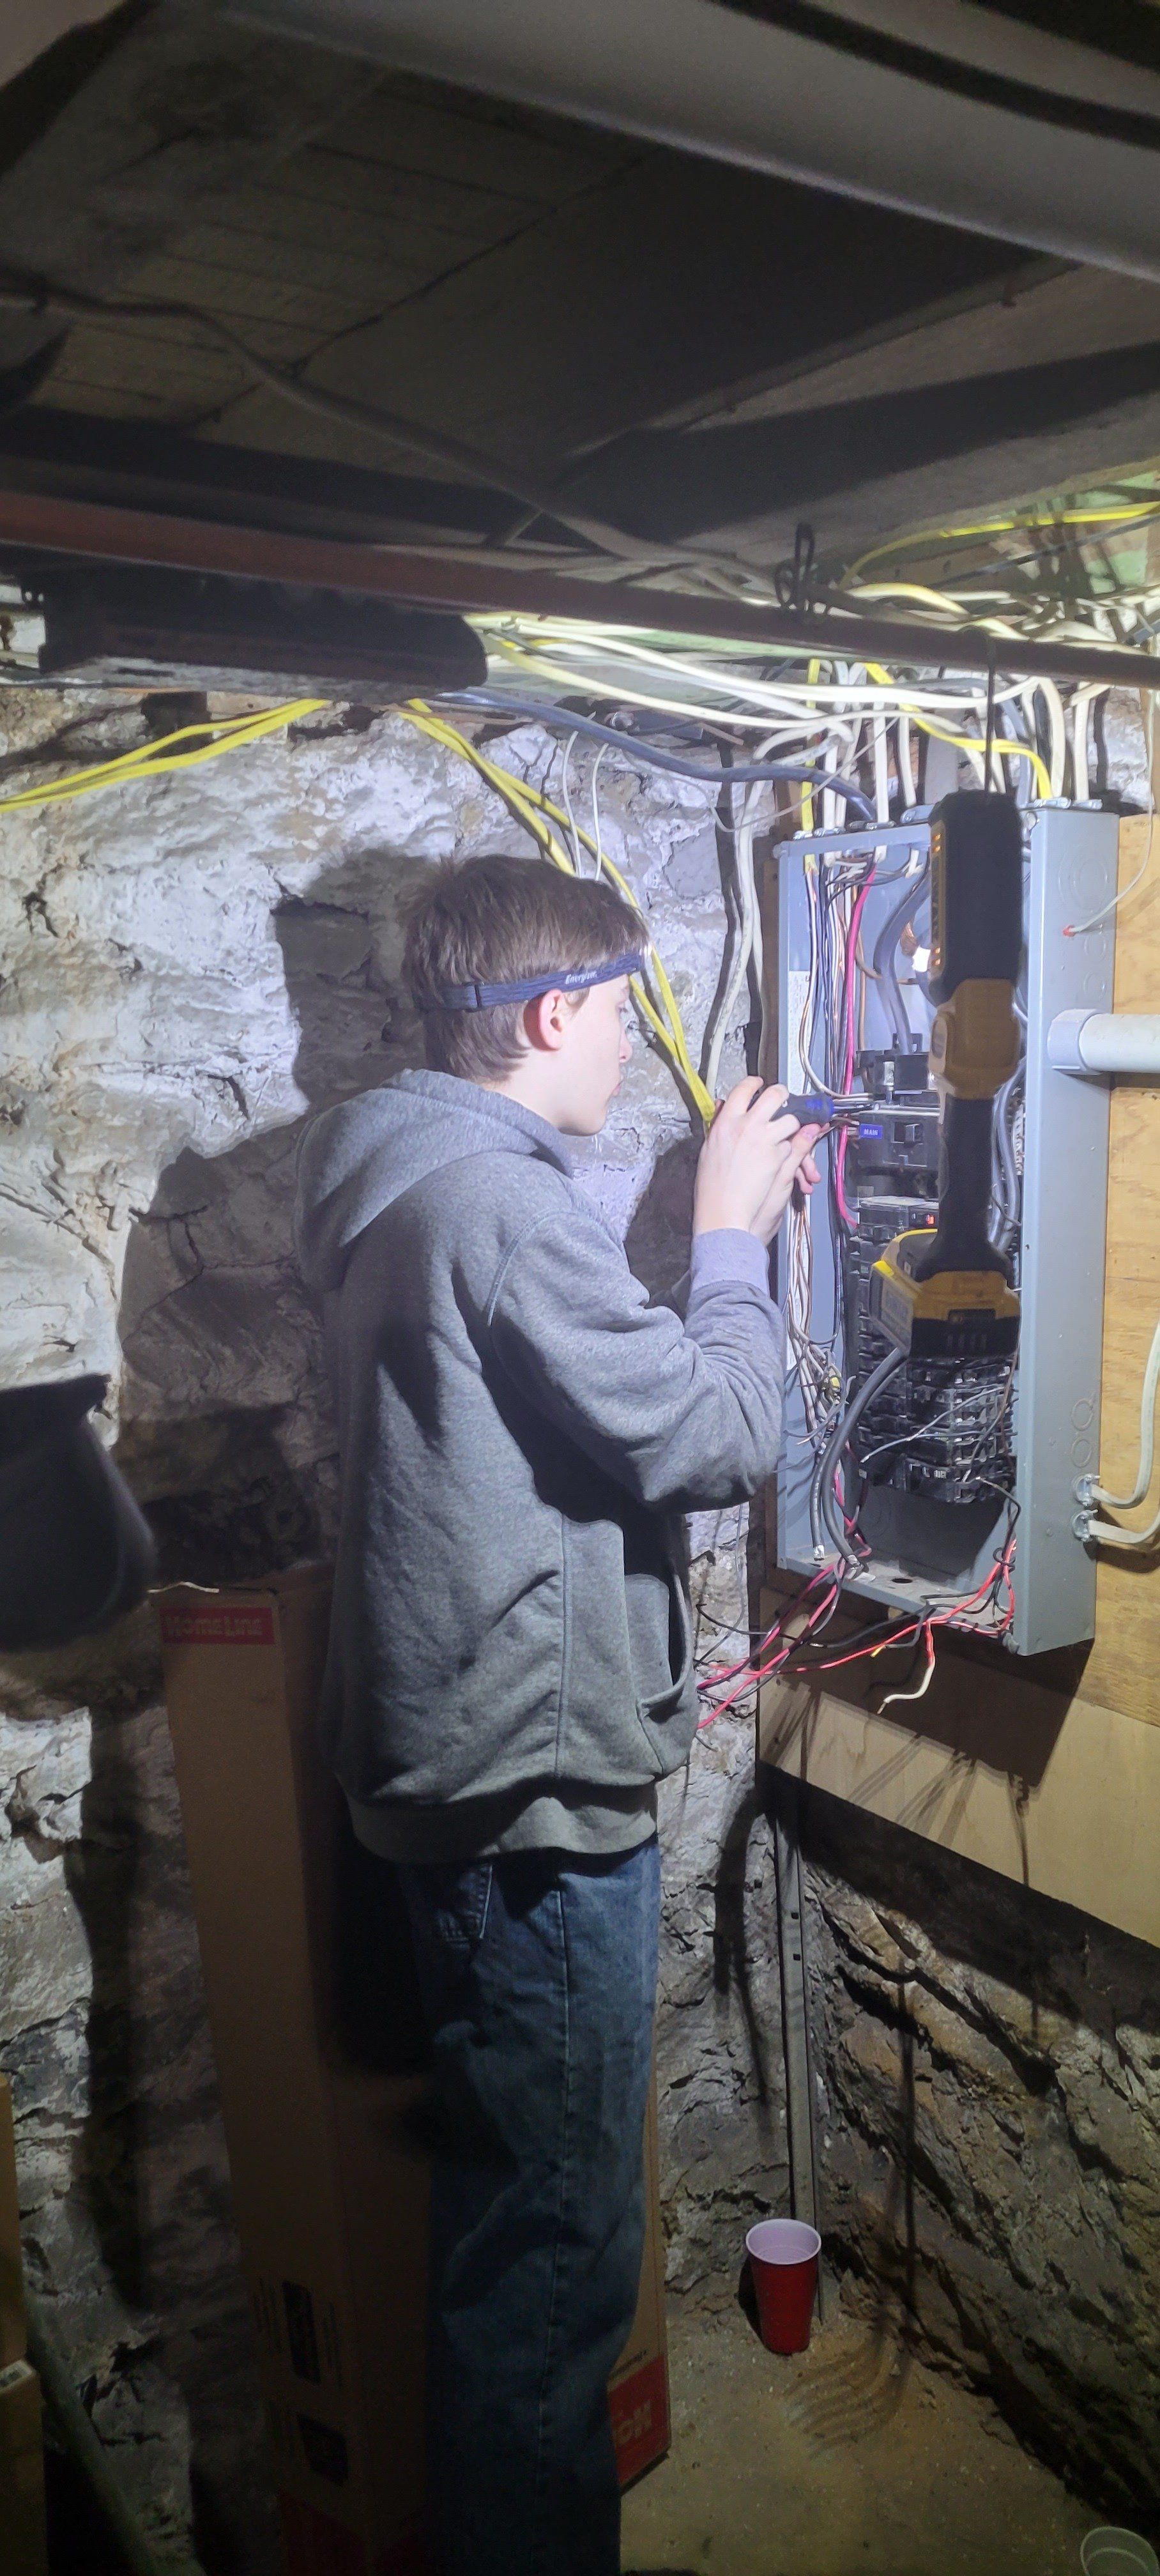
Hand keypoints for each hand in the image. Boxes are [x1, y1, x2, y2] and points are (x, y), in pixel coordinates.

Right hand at [693, 1079, 822, 1245]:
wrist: (723, 1212)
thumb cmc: (712, 1188)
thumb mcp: (709, 1150)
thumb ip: (720, 1125)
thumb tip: (724, 1105)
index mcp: (725, 1123)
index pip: (743, 1089)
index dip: (754, 1083)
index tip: (759, 1084)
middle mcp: (746, 1127)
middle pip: (774, 1095)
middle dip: (783, 1095)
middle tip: (783, 1099)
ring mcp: (764, 1140)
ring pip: (789, 1120)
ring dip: (791, 1126)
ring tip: (784, 1134)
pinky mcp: (777, 1157)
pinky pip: (790, 1145)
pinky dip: (787, 1151)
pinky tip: (777, 1161)